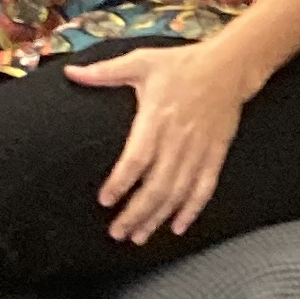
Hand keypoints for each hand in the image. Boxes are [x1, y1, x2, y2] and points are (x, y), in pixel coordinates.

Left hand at [65, 40, 251, 242]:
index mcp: (157, 118)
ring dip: (158, 217)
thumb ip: (104, 72)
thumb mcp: (141, 61)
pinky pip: (204, 188)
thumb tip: (70, 73)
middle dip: (136, 213)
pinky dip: (192, 210)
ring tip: (138, 237)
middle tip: (117, 233)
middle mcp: (178, 139)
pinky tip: (177, 227)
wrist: (229, 66)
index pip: (137, 159)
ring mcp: (199, 150)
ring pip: (178, 193)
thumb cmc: (180, 64)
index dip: (121, 182)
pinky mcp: (216, 155)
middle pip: (157, 185)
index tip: (105, 201)